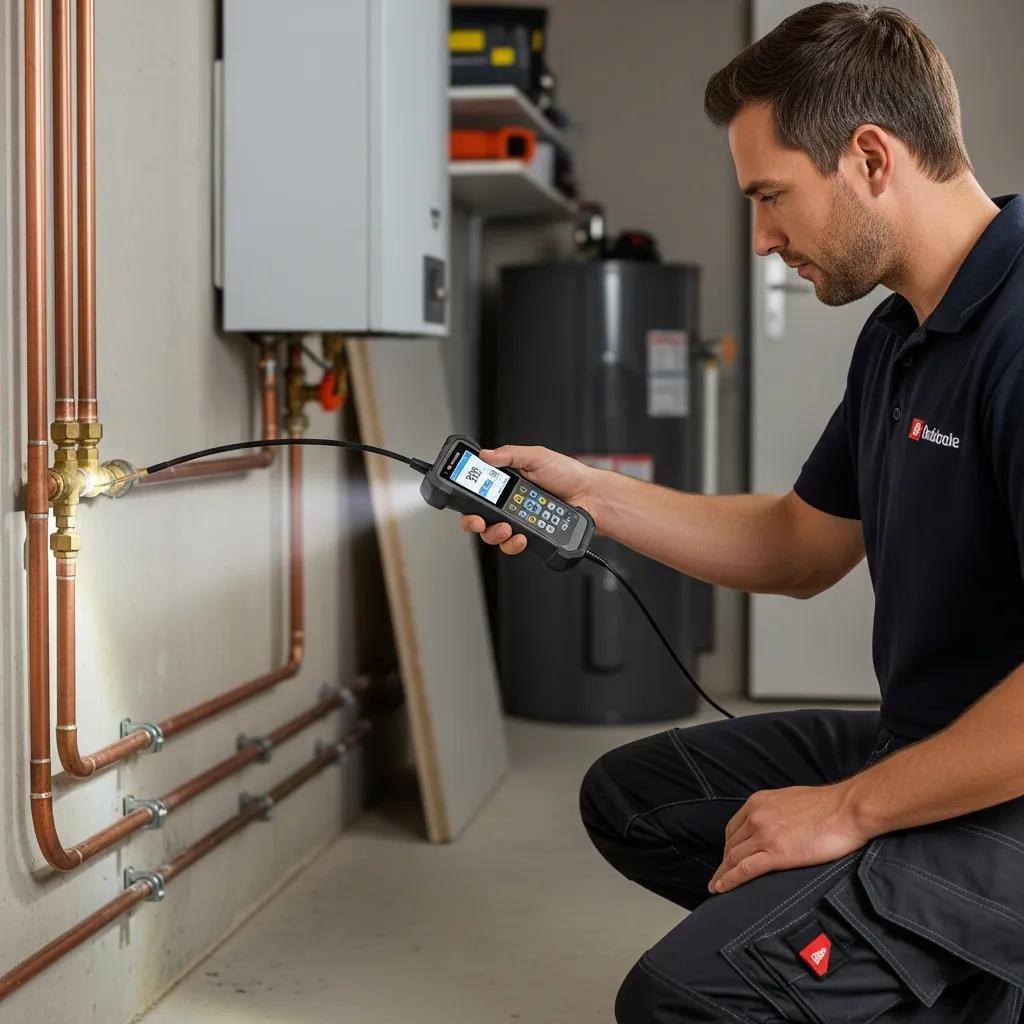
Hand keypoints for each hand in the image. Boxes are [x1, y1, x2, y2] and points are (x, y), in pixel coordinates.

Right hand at [460, 445, 598, 555]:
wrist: (590, 496)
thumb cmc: (568, 474)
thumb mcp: (537, 456)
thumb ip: (510, 455)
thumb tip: (486, 454)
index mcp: (508, 481)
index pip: (479, 490)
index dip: (468, 497)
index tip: (465, 499)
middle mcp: (510, 502)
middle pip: (480, 517)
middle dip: (474, 522)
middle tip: (478, 522)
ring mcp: (519, 520)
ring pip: (494, 535)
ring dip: (495, 534)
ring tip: (507, 528)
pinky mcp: (530, 535)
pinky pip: (513, 545)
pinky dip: (514, 543)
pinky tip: (521, 536)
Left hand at [707, 781, 872, 894]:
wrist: (846, 809)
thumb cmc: (828, 805)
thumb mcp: (791, 799)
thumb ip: (777, 812)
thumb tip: (777, 824)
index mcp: (759, 802)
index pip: (734, 827)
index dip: (728, 844)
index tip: (727, 856)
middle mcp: (756, 817)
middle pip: (732, 844)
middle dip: (724, 861)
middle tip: (720, 875)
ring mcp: (764, 835)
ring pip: (734, 858)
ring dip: (722, 874)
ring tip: (717, 886)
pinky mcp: (776, 854)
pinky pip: (745, 869)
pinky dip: (729, 880)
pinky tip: (722, 888)